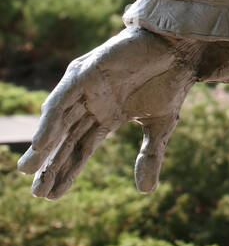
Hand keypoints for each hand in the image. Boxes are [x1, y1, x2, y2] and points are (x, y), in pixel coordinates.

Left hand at [17, 27, 200, 198]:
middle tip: (37, 192)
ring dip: (43, 144)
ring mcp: (87, 87)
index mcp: (108, 116)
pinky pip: (63, 98)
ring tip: (28, 169)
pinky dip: (51, 119)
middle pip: (65, 138)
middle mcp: (92, 103)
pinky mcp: (86, 71)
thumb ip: (150, 156)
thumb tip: (145, 192)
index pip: (80, 148)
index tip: (51, 196)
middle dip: (50, 164)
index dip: (66, 171)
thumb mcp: (161, 126)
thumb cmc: (172, 82)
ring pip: (59, 119)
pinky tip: (41, 142)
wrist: (182, 49)